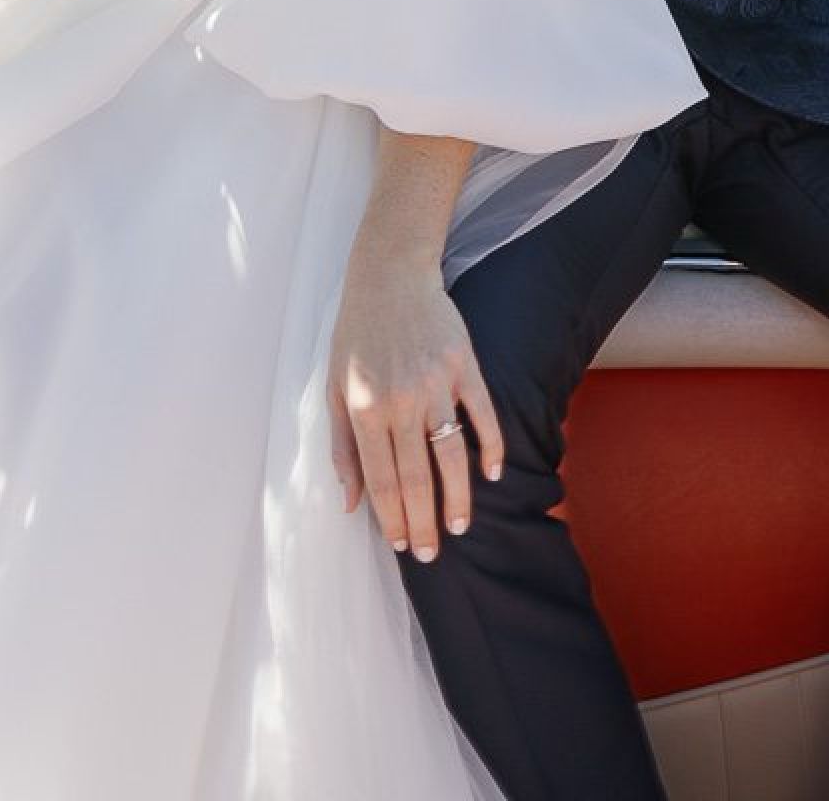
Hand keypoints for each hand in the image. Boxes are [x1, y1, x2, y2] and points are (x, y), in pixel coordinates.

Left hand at [327, 259, 503, 563]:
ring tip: (460, 527)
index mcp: (364, 408)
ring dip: (458, 497)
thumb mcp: (334, 387)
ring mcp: (435, 382)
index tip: (403, 546)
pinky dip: (492, 447)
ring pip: (452, 454)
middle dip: (425, 523)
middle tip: (432, 555)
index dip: (393, 518)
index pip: (381, 480)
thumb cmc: (356, 334)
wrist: (390, 274)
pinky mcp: (464, 365)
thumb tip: (350, 503)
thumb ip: (341, 447)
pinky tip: (494, 474)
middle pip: (417, 477)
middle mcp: (400, 400)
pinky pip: (483, 414)